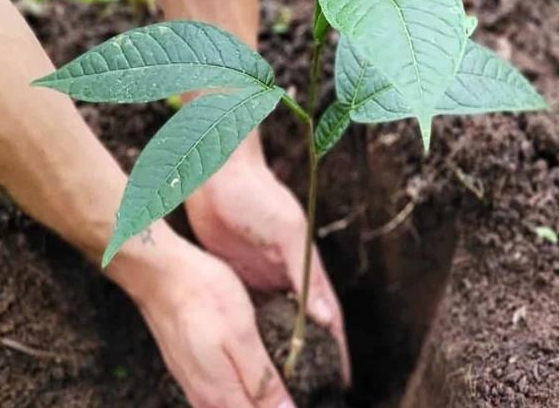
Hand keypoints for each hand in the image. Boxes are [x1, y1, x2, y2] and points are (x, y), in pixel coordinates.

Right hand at [127, 236, 294, 407]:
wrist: (161, 273)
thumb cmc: (202, 295)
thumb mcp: (242, 334)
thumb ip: (262, 379)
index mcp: (222, 393)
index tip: (300, 398)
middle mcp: (205, 396)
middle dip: (269, 404)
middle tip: (292, 391)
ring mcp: (194, 382)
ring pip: (230, 405)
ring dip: (254, 399)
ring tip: (276, 385)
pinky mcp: (189, 367)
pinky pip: (218, 393)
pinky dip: (238, 389)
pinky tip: (248, 372)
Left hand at [185, 133, 350, 381]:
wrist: (216, 173)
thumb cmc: (255, 194)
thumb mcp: (286, 231)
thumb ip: (305, 271)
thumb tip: (326, 316)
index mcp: (306, 268)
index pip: (328, 317)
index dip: (336, 348)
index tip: (343, 381)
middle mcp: (287, 278)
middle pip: (303, 328)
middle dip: (310, 359)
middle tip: (311, 392)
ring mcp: (262, 280)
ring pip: (275, 326)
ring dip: (280, 352)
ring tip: (281, 387)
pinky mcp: (238, 278)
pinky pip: (249, 315)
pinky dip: (252, 337)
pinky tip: (247, 359)